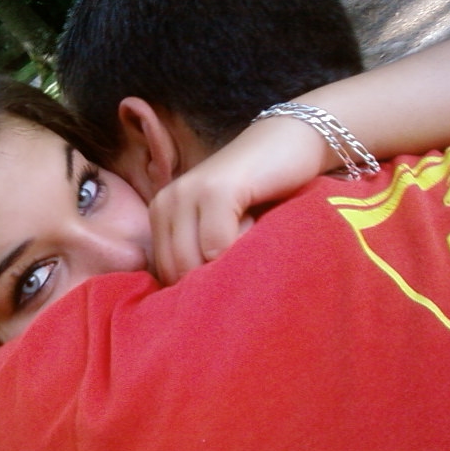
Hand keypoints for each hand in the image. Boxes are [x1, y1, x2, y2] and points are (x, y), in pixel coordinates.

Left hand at [150, 115, 329, 283]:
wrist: (288, 143)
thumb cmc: (259, 194)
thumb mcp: (219, 226)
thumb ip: (201, 255)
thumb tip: (193, 306)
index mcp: (160, 212)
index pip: (163, 273)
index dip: (195, 288)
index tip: (225, 281)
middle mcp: (166, 201)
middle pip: (176, 271)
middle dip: (208, 283)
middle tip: (243, 267)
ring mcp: (188, 193)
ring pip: (193, 262)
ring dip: (225, 266)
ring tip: (250, 242)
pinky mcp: (216, 190)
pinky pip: (217, 244)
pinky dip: (240, 248)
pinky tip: (256, 227)